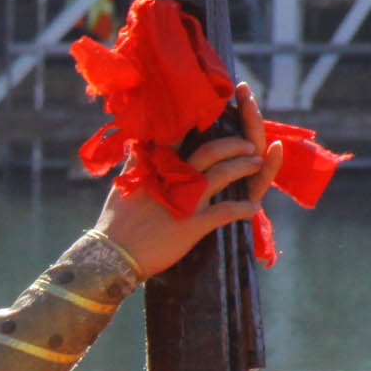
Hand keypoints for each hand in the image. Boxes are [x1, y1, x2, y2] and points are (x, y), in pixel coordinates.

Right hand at [94, 83, 285, 277]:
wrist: (112, 254)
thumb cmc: (116, 221)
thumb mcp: (125, 183)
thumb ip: (135, 160)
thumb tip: (138, 139)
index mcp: (159, 166)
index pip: (183, 135)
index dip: (203, 124)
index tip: (219, 116)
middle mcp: (175, 178)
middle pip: (212, 150)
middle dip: (234, 144)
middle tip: (249, 144)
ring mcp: (186, 200)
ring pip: (223, 174)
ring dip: (244, 167)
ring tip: (258, 163)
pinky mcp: (193, 225)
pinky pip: (226, 212)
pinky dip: (243, 209)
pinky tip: (255, 208)